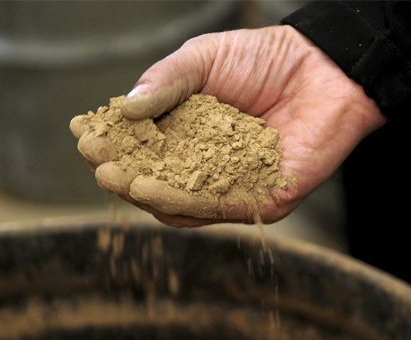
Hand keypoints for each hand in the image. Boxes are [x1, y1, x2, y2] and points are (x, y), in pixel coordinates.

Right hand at [73, 25, 387, 226]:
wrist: (323, 67)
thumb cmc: (265, 59)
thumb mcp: (203, 60)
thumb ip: (165, 82)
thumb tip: (124, 110)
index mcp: (188, 135)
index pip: (144, 148)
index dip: (114, 144)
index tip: (87, 136)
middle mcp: (206, 167)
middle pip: (156, 181)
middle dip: (123, 174)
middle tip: (98, 165)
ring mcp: (232, 189)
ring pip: (179, 203)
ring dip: (145, 193)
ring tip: (117, 179)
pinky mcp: (260, 202)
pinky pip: (215, 209)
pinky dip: (181, 202)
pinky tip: (152, 188)